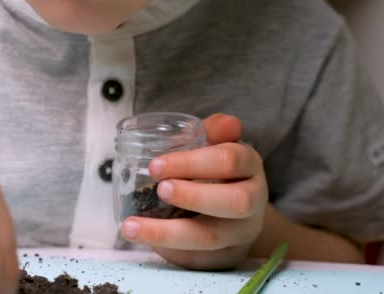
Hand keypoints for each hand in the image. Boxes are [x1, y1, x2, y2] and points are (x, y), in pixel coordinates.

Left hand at [120, 113, 267, 269]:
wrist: (238, 215)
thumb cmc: (219, 173)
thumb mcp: (218, 147)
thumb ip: (215, 132)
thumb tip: (223, 122)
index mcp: (249, 167)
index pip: (230, 160)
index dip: (193, 162)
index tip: (156, 165)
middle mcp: (252, 201)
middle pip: (233, 202)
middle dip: (193, 195)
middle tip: (159, 189)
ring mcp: (239, 233)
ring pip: (209, 237)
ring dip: (167, 233)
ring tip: (131, 227)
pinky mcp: (222, 257)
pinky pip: (197, 259)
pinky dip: (169, 252)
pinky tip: (144, 241)